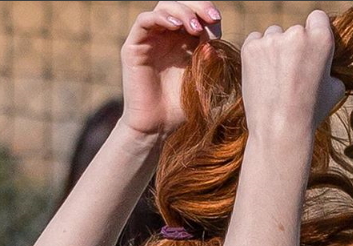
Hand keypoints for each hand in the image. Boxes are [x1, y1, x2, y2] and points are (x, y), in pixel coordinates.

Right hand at [120, 1, 221, 135]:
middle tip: (212, 18)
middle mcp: (167, 38)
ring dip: (181, 12)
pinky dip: (160, 18)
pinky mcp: (134, 47)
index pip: (196, 16)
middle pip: (181, 5)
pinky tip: (175, 26)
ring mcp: (150, 40)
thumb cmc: (181, 109)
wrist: (157, 127)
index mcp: (185, 44)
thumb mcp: (201, 83)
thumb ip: (209, 64)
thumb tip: (214, 45)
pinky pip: (144, 21)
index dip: (208, 15)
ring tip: (194, 27)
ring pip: (163, 8)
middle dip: (198, 6)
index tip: (218, 27)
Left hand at [240, 10, 344, 133]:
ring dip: (274, 50)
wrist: (280, 130)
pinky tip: (263, 77)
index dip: (313, 34)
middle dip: (293, 47)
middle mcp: (296, 34)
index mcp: (321, 39)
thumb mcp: (334, 91)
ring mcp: (271, 40)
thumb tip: (328, 65)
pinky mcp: (250, 48)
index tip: (309, 51)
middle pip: (293, 30)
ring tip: (276, 80)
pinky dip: (257, 55)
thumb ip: (331, 68)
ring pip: (273, 35)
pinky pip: (255, 41)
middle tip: (291, 75)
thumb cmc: (309, 113)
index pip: (317, 18)